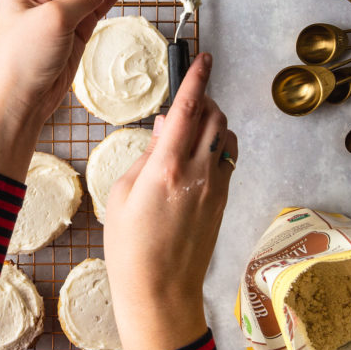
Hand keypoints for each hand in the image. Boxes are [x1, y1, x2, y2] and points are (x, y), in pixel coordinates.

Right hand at [104, 54, 236, 349]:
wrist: (159, 291)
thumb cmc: (129, 247)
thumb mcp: (122, 194)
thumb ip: (147, 153)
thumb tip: (167, 126)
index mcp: (165, 167)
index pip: (189, 109)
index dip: (197, 78)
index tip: (204, 58)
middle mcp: (197, 173)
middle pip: (215, 117)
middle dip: (205, 100)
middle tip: (188, 100)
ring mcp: (215, 188)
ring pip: (227, 137)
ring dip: (214, 124)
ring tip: (192, 130)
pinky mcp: (223, 202)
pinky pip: (228, 161)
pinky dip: (217, 148)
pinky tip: (197, 158)